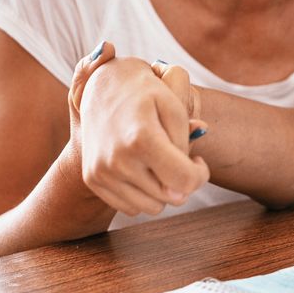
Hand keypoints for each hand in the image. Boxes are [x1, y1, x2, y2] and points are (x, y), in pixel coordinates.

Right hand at [68, 47, 209, 216]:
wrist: (101, 84)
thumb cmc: (146, 93)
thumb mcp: (174, 106)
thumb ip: (186, 144)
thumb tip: (187, 182)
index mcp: (141, 138)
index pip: (185, 180)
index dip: (200, 175)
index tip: (198, 161)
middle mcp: (118, 160)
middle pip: (170, 198)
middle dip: (181, 181)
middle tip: (177, 157)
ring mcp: (101, 172)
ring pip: (152, 208)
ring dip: (162, 190)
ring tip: (159, 161)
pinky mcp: (93, 179)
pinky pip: (131, 207)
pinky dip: (142, 193)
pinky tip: (141, 167)